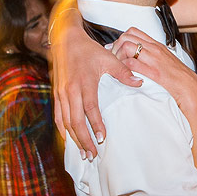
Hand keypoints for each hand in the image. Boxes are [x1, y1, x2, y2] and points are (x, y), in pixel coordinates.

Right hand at [51, 11, 141, 158]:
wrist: (66, 40)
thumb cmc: (88, 50)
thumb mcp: (108, 58)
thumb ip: (124, 72)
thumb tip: (140, 82)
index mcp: (84, 83)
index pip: (89, 109)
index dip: (95, 125)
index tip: (102, 138)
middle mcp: (70, 91)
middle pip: (75, 121)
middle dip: (83, 140)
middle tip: (93, 155)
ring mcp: (61, 94)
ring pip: (65, 122)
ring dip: (74, 139)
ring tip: (83, 153)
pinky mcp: (57, 94)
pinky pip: (58, 117)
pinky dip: (64, 130)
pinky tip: (70, 140)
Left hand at [111, 28, 196, 112]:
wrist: (191, 88)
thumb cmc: (179, 78)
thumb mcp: (166, 61)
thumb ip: (153, 56)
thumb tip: (140, 58)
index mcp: (157, 46)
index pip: (133, 32)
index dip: (121, 39)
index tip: (117, 50)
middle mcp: (155, 49)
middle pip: (126, 37)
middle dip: (116, 47)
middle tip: (114, 59)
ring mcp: (154, 59)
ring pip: (127, 47)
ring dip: (118, 57)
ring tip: (118, 68)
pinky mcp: (154, 72)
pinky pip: (132, 64)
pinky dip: (124, 68)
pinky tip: (124, 75)